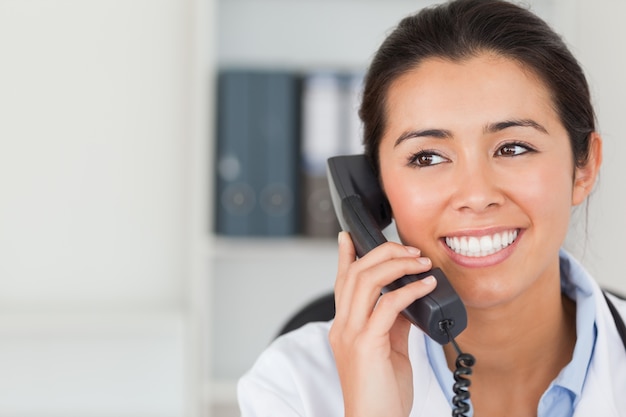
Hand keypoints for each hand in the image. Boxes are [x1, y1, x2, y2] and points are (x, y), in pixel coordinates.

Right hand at [329, 232, 436, 416]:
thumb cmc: (382, 394)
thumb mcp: (388, 350)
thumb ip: (394, 322)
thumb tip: (407, 298)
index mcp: (344, 327)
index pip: (342, 283)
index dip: (345, 256)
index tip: (349, 236)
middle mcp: (342, 326)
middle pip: (355, 273)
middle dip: (382, 253)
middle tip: (408, 249)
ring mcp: (351, 334)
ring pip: (366, 281)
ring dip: (396, 265)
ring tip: (419, 261)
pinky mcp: (366, 344)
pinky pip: (388, 305)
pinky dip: (409, 290)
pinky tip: (426, 285)